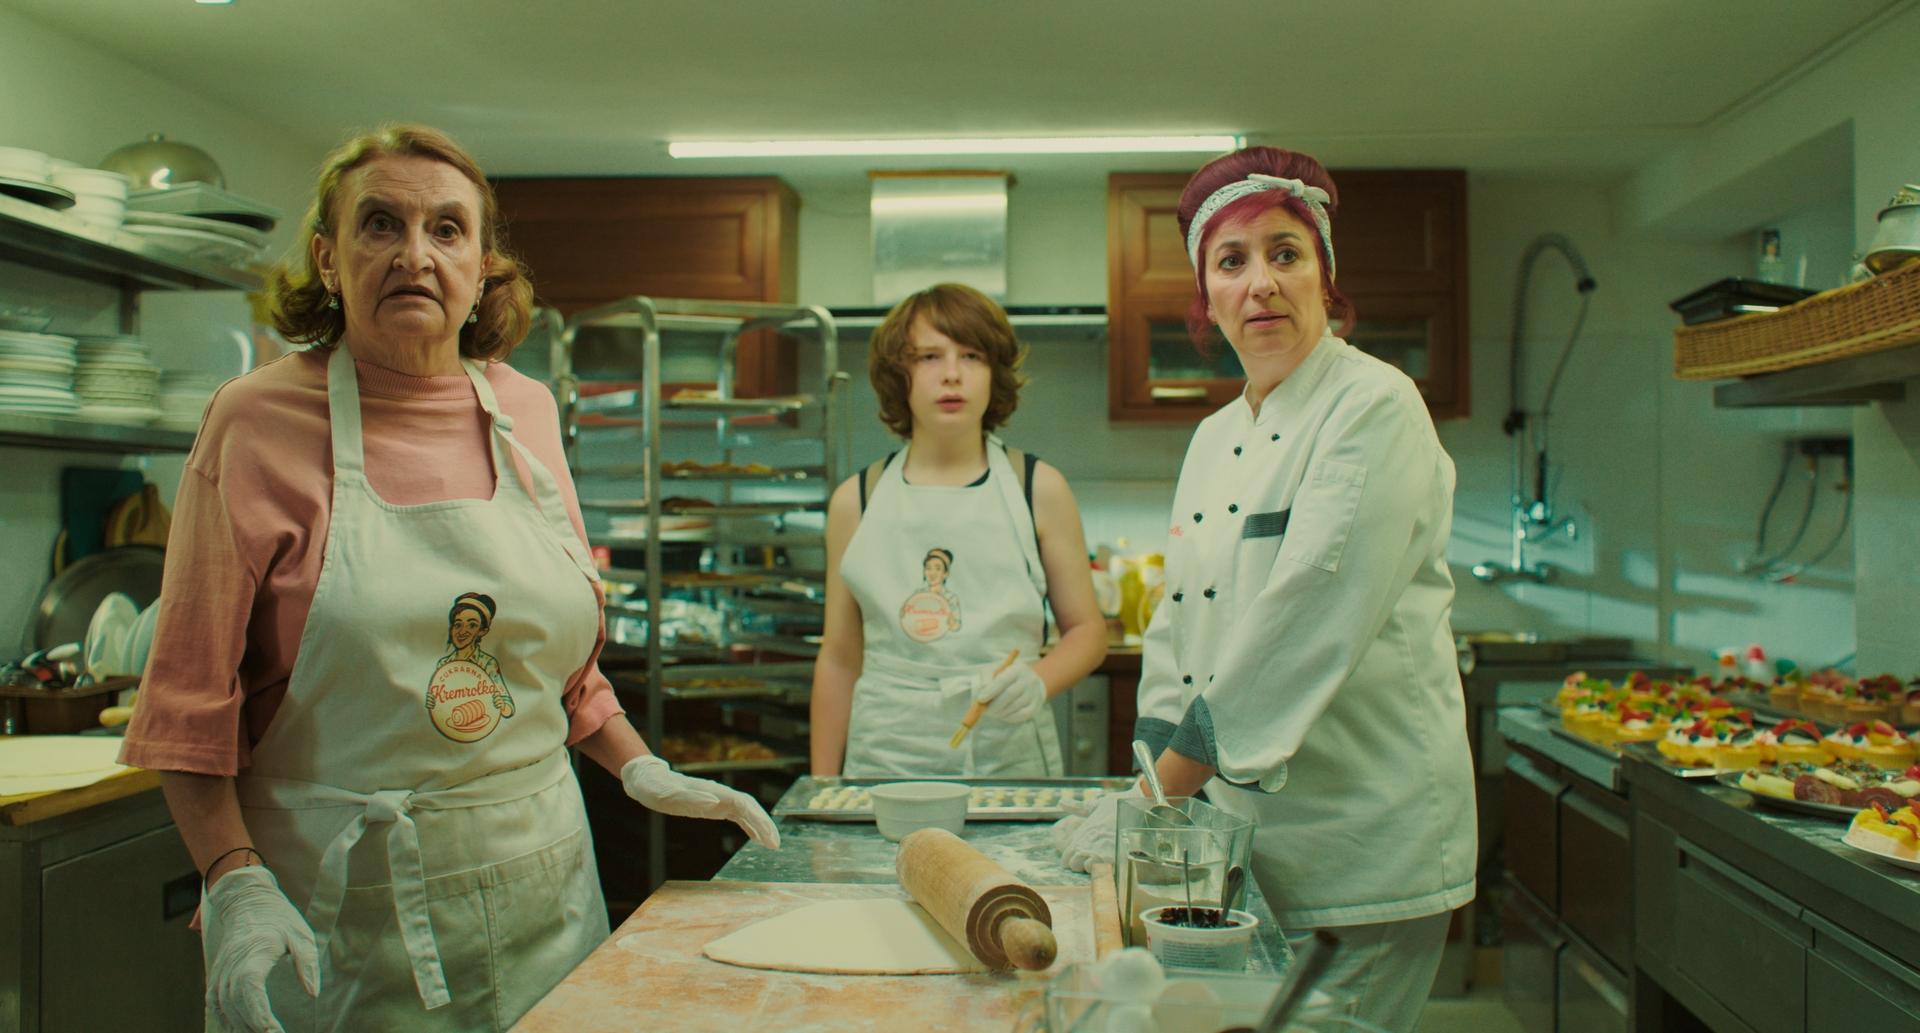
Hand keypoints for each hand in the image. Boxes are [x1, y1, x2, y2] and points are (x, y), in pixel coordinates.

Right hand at [203, 866, 319, 1032]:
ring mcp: (220, 972)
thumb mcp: (301, 934)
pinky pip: (216, 1006)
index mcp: (253, 953)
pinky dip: (226, 1022)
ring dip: (240, 1028)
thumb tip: (312, 993)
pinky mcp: (217, 977)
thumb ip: (307, 963)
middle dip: (252, 1028)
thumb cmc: (278, 919)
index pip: (249, 989)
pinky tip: (241, 1032)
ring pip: (224, 1008)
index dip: (258, 1013)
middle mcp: (231, 965)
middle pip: (235, 1004)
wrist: (247, 901)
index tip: (273, 1031)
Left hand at [621, 754, 780, 848]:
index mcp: (712, 791)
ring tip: (772, 845)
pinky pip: (738, 816)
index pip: (743, 804)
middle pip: (750, 807)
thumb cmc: (655, 787)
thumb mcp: (667, 794)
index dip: (757, 819)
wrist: (647, 781)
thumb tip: (715, 801)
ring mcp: (718, 799)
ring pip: (747, 812)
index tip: (767, 836)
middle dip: (765, 824)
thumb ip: (690, 797)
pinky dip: (749, 826)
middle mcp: (719, 794)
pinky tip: (756, 838)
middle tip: (776, 845)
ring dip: (760, 826)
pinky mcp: (714, 806)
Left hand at [973, 663, 1046, 724]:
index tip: (980, 699)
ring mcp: (1034, 694)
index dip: (991, 690)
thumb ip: (986, 677)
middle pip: (1010, 694)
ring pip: (1015, 706)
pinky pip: (1020, 715)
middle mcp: (1029, 680)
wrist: (1030, 683)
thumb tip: (983, 689)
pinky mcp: (1035, 707)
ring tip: (992, 712)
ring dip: (1000, 712)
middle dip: (995, 704)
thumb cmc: (1007, 677)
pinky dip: (1008, 717)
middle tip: (985, 710)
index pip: (1003, 680)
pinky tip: (1002, 715)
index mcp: (1018, 669)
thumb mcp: (995, 671)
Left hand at [1050, 784, 1146, 872]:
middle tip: (1092, 859)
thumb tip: (1060, 802)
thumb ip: (1077, 807)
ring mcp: (1097, 850)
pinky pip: (1100, 870)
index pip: (1066, 857)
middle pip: (1073, 865)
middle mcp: (1086, 843)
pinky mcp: (1111, 855)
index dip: (1072, 859)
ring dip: (1093, 867)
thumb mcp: (1094, 805)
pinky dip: (1104, 869)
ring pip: (1085, 868)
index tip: (1082, 857)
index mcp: (1081, 833)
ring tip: (1102, 861)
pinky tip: (1110, 862)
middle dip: (1080, 865)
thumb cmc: (1116, 805)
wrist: (1135, 804)